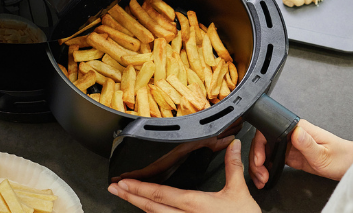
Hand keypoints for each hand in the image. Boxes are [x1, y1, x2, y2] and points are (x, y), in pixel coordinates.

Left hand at [108, 139, 260, 212]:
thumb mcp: (239, 192)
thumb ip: (233, 167)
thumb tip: (233, 146)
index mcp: (195, 204)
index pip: (160, 194)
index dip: (139, 188)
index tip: (124, 182)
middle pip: (151, 207)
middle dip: (131, 197)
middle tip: (114, 188)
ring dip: (140, 207)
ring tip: (125, 198)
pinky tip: (149, 211)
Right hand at [248, 120, 352, 188]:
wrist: (350, 165)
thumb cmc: (341, 156)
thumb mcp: (323, 153)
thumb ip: (307, 143)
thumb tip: (294, 132)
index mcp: (298, 128)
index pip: (268, 130)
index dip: (259, 145)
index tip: (260, 160)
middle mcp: (292, 134)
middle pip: (263, 142)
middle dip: (256, 159)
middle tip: (260, 174)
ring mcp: (290, 145)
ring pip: (266, 152)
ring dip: (260, 165)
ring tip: (262, 179)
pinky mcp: (291, 155)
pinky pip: (273, 160)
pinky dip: (267, 169)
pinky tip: (267, 177)